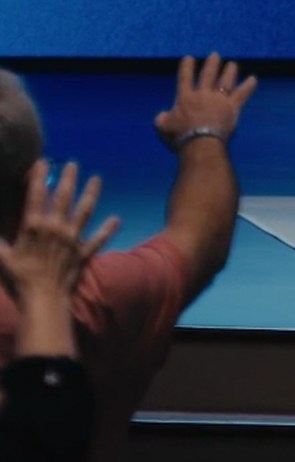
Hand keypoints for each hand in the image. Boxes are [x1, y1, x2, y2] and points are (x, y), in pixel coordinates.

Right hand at [0, 160, 118, 304]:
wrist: (43, 300)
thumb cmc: (18, 279)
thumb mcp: (1, 257)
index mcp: (34, 226)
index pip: (37, 195)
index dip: (39, 177)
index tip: (44, 162)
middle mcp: (56, 227)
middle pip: (64, 197)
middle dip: (68, 178)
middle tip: (73, 163)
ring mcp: (73, 239)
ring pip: (85, 210)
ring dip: (91, 193)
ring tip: (97, 179)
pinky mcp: (84, 252)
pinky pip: (99, 239)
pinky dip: (108, 229)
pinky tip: (116, 219)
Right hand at [154, 53, 257, 150]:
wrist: (201, 142)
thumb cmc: (180, 136)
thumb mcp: (162, 126)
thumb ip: (162, 117)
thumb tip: (163, 114)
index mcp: (185, 97)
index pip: (185, 77)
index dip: (186, 67)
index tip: (189, 57)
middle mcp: (203, 94)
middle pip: (208, 74)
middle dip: (212, 64)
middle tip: (215, 55)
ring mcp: (219, 99)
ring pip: (226, 81)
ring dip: (230, 71)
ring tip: (232, 64)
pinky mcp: (232, 106)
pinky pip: (242, 94)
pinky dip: (248, 86)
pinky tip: (254, 79)